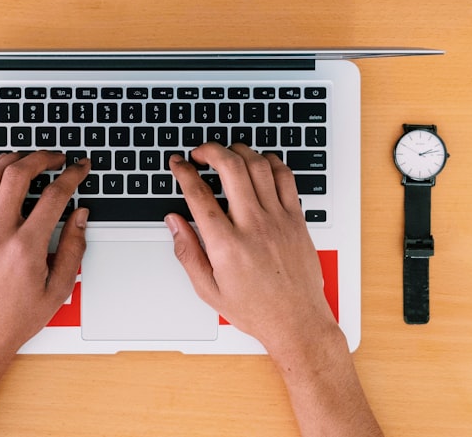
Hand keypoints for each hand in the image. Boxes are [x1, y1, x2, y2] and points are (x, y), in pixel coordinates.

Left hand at [0, 151, 90, 358]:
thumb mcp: (58, 289)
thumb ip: (73, 248)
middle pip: (18, 175)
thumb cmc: (15, 318)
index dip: (72, 176)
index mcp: (25, 249)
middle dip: (41, 157)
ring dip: (11, 159)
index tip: (79, 168)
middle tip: (56, 157)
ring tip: (26, 157)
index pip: (53, 196)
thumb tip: (81, 216)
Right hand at [166, 143, 338, 356]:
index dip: (184, 172)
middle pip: (231, 168)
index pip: (199, 195)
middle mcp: (254, 227)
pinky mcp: (297, 220)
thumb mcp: (208, 289)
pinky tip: (259, 163)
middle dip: (210, 150)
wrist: (297, 321)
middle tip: (200, 153)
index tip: (178, 163)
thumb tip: (174, 222)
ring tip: (227, 154)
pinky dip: (270, 162)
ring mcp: (278, 220)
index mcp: (227, 246)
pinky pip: (285, 178)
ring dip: (239, 151)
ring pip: (259, 166)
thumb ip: (187, 251)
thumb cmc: (255, 309)